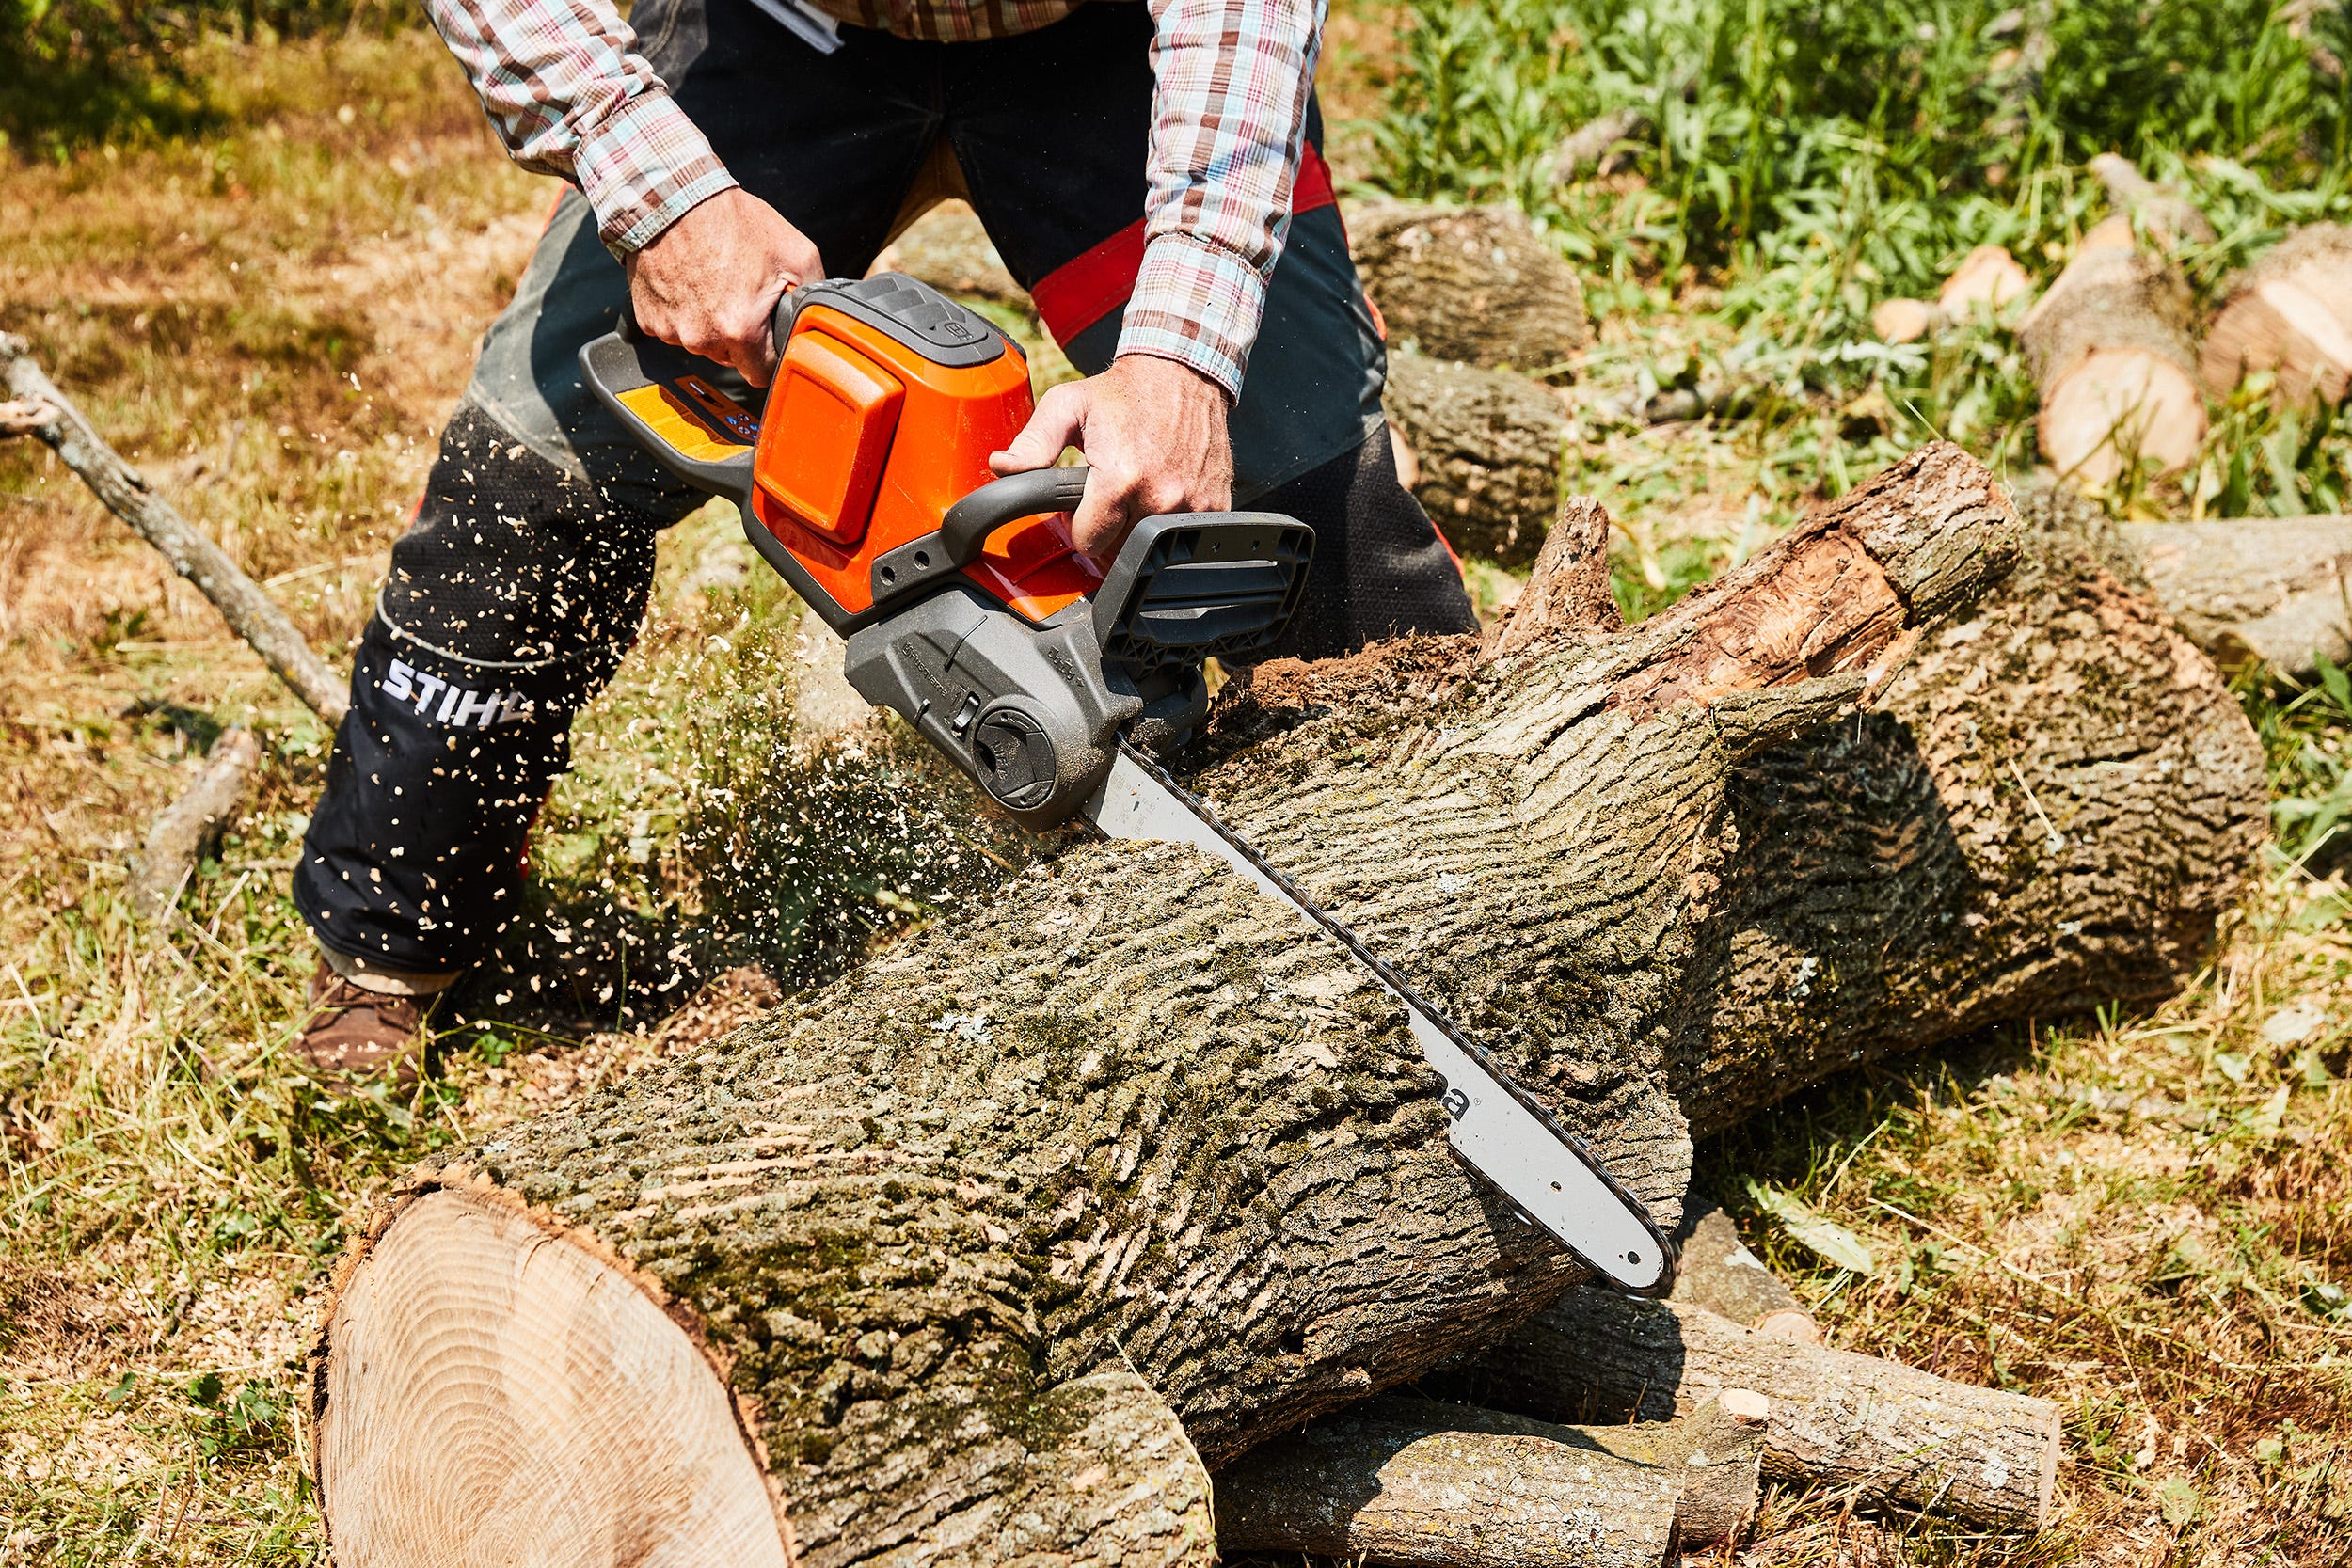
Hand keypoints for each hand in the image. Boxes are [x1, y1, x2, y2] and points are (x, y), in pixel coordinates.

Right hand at [624, 189, 821, 385]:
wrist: (672, 197)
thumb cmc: (729, 220)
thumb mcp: (796, 253)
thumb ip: (815, 293)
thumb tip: (819, 317)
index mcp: (740, 331)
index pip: (761, 375)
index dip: (769, 356)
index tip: (769, 339)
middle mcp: (703, 338)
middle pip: (732, 359)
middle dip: (742, 335)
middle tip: (742, 294)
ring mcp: (671, 331)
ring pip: (703, 344)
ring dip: (711, 323)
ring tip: (716, 282)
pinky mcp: (649, 320)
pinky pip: (675, 328)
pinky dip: (685, 312)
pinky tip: (692, 283)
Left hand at [988, 354, 1233, 557]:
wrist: (1184, 371)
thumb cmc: (1125, 390)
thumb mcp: (1067, 406)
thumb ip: (1032, 444)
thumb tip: (1002, 468)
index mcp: (1120, 480)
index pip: (1087, 543)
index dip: (1079, 526)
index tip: (1083, 505)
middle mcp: (1160, 498)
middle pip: (1119, 547)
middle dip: (1109, 525)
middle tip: (1111, 490)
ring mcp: (1193, 505)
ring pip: (1151, 545)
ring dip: (1140, 523)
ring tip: (1138, 485)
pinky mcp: (1216, 505)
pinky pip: (1185, 534)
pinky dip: (1172, 518)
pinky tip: (1166, 485)